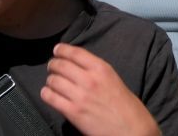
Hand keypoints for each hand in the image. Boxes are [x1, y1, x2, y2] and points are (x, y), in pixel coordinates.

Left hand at [41, 43, 160, 135]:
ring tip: (51, 83)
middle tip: (52, 67)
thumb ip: (97, 71)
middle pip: (60, 65)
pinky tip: (48, 94)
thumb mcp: (114, 79)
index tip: (57, 49)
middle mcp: (89, 79)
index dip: (62, 49)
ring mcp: (80, 96)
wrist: (131, 129)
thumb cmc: (127, 106)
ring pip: (53, 80)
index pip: (75, 52)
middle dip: (53, 64)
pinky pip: (51, 98)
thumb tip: (78, 67)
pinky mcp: (73, 112)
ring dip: (49, 80)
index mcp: (102, 69)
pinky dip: (46, 94)